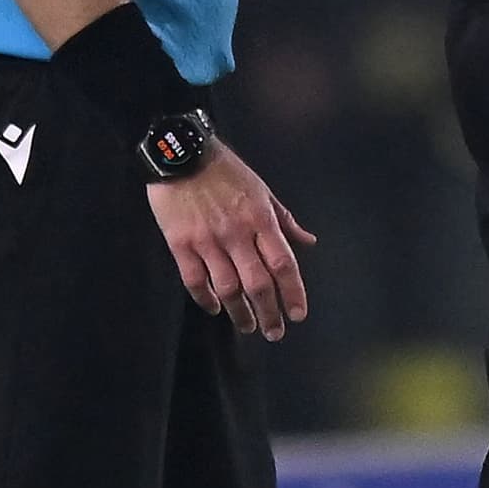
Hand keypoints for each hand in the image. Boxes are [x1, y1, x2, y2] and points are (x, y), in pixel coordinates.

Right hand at [148, 146, 315, 339]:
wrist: (181, 154)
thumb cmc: (226, 171)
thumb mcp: (262, 190)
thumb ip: (284, 220)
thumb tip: (308, 242)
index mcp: (261, 220)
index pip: (283, 264)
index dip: (293, 293)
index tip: (298, 315)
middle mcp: (236, 234)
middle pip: (257, 283)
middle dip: (269, 312)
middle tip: (275, 333)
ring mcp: (207, 241)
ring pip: (227, 287)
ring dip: (240, 312)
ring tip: (249, 326)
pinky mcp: (180, 244)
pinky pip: (194, 280)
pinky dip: (206, 298)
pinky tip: (215, 308)